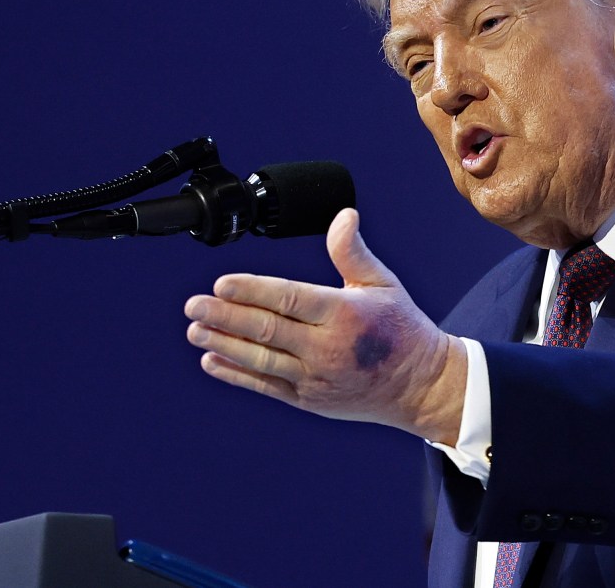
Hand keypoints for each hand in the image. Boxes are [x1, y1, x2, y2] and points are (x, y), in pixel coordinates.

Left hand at [184, 208, 466, 443]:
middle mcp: (328, 348)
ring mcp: (317, 378)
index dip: (251, 290)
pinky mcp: (310, 400)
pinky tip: (213, 361)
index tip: (221, 283)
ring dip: (223, 344)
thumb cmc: (401, 328)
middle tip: (194, 306)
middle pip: (267, 330)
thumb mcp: (383, 283)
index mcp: (345, 314)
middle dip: (225, 317)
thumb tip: (343, 216)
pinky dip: (238, 374)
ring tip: (195, 330)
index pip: (289, 298)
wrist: (420, 385)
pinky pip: (266, 386)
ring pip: (261, 359)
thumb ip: (352, 252)